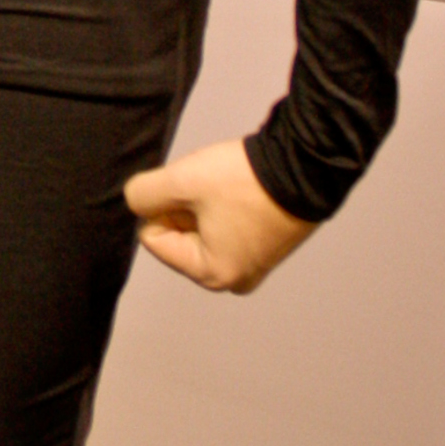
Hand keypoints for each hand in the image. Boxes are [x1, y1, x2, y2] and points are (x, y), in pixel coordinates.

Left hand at [125, 139, 318, 295]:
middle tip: (214, 189)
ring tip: (230, 189)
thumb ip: (142, 194)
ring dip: (205, 203)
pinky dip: (226, 205)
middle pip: (178, 236)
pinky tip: (243, 192)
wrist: (308, 166)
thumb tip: (136, 203)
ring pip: (202, 228)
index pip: (153, 236)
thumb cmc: (244, 181)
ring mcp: (254, 265)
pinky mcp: (268, 247)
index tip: (195, 191)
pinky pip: (227, 226)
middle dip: (186, 207)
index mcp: (212, 274)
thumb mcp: (180, 180)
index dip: (164, 206)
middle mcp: (234, 279)